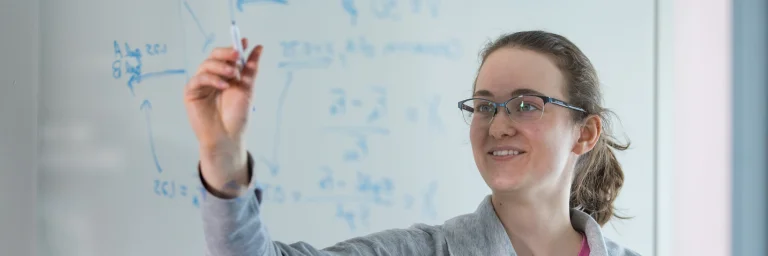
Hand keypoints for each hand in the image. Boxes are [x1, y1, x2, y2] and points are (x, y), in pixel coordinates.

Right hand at [184, 38, 262, 195]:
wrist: (228, 137)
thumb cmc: (237, 116)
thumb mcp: (247, 88)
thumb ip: (251, 68)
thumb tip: (258, 47)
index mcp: (225, 75)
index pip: (227, 56)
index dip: (234, 47)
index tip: (245, 42)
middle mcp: (212, 77)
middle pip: (214, 56)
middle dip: (226, 54)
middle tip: (237, 55)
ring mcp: (201, 84)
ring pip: (206, 65)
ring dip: (221, 66)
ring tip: (233, 74)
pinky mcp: (191, 93)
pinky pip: (198, 79)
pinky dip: (211, 79)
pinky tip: (223, 85)